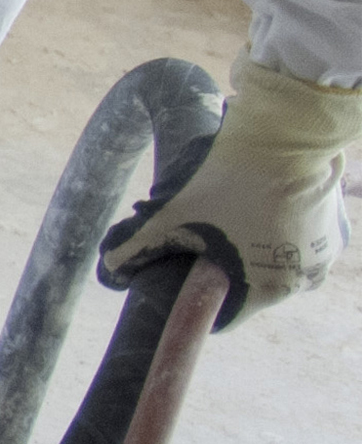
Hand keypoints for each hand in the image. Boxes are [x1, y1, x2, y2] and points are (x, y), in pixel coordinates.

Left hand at [102, 57, 361, 324]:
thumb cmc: (230, 176)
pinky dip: (276, 232)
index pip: (225, 314)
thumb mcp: (175, 214)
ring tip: (226, 220)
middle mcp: (305, 279)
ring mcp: (324, 252)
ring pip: (273, 263)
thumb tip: (109, 270)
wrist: (286, 129)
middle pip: (250, 287)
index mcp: (269, 289)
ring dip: (249, 250)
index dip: (196, 299)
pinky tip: (254, 209)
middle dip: (221, 269)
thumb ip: (138, 246)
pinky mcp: (335, 225)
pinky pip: (297, 241)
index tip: (182, 274)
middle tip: (199, 237)